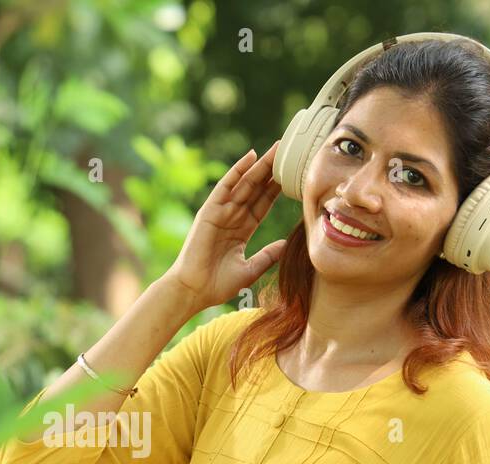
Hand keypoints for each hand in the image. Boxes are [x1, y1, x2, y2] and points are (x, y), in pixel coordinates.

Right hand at [164, 141, 288, 311]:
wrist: (194, 291)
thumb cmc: (217, 284)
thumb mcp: (250, 269)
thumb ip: (267, 256)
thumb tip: (286, 244)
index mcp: (241, 229)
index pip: (263, 203)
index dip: (278, 188)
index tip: (295, 174)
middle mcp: (232, 217)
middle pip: (257, 189)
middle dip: (273, 171)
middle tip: (290, 151)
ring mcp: (221, 212)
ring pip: (245, 183)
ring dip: (261, 165)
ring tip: (277, 148)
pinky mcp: (210, 211)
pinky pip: (226, 186)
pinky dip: (237, 170)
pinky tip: (251, 156)